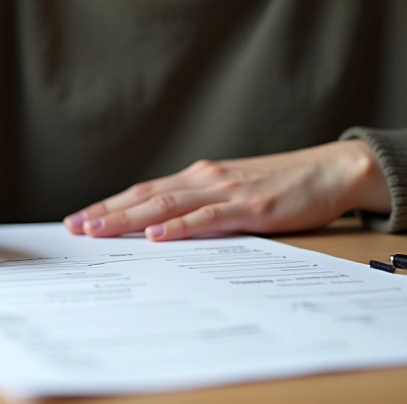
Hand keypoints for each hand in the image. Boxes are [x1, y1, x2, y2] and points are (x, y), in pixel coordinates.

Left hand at [63, 140, 390, 240]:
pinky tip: (156, 236)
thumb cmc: (285, 186)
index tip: (79, 220)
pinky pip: (208, 217)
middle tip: (73, 228)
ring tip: (98, 230)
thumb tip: (167, 229)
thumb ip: (203, 207)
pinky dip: (180, 227)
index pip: (144, 192)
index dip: (109, 205)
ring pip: (167, 205)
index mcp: (201, 177)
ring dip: (129, 219)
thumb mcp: (236, 194)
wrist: (332, 170)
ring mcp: (227, 191)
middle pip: (146, 197)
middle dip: (106, 213)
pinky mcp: (251, 207)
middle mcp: (206, 178)